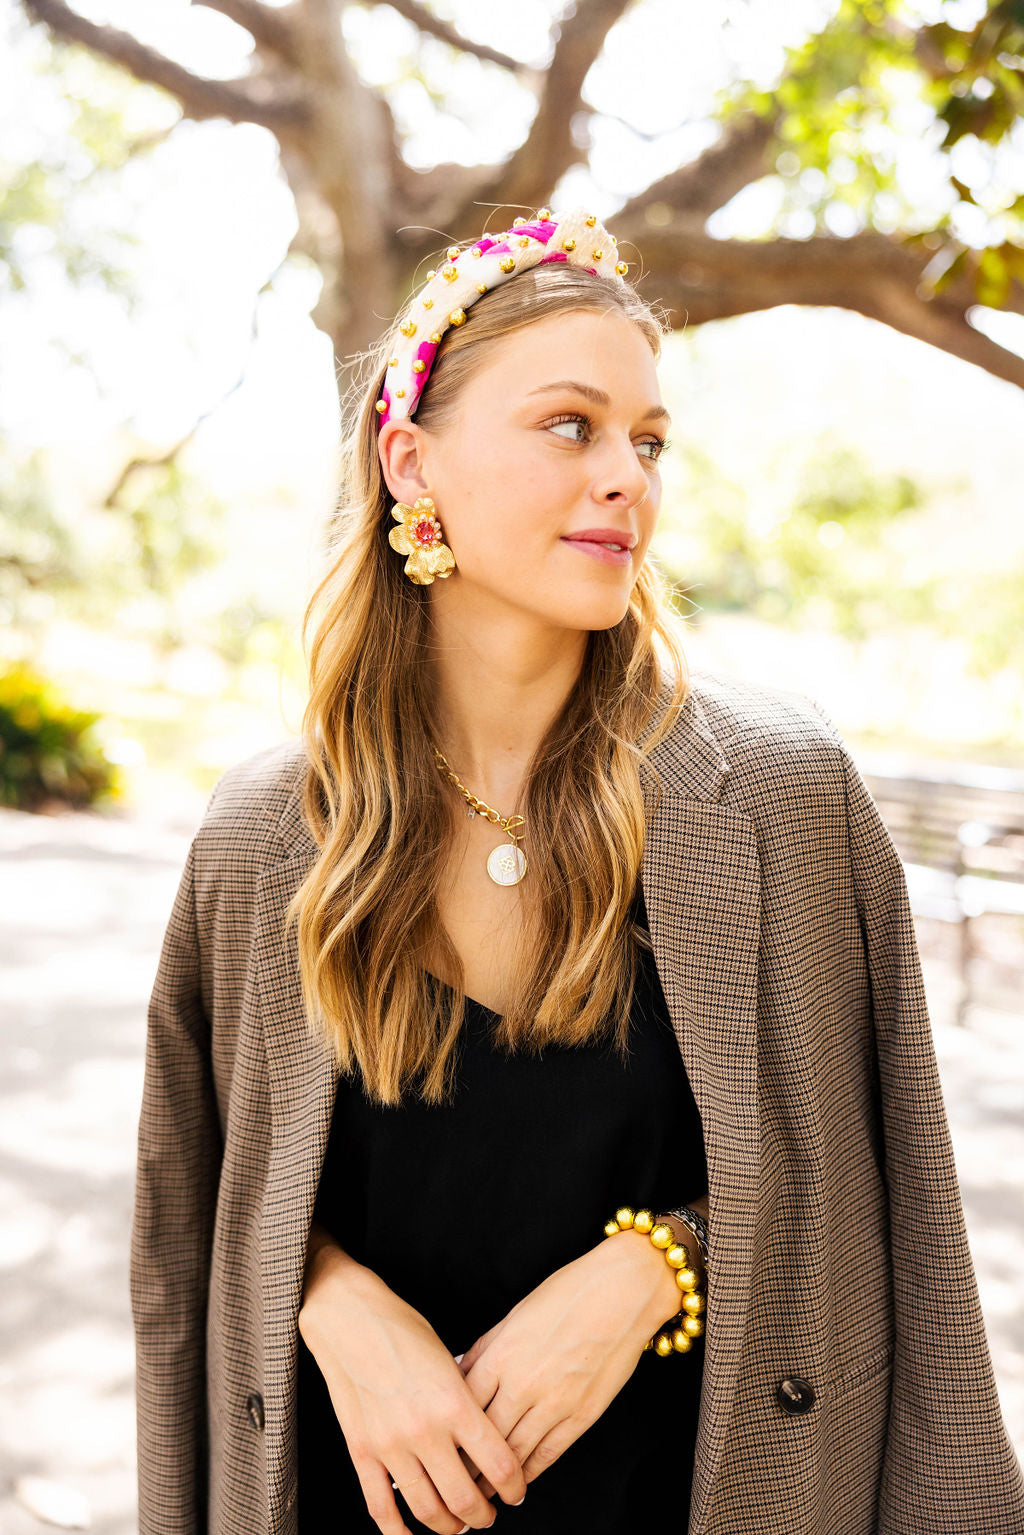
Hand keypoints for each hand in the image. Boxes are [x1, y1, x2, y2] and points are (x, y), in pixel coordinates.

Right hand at [299, 1248, 526, 1533]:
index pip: (498, 1465)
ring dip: (448, 1526)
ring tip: (457, 1524)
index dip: (514, 1487)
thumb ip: (467, 1402)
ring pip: (427, 1511)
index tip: (516, 1492)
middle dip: (483, 1515)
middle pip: (465, 1499)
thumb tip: (486, 1440)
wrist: (350, 1319)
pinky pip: (381, 1509)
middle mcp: (425, 1430)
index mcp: (454, 1403)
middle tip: (488, 1514)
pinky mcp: (362, 1452)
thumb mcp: (449, 1359)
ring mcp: (390, 1445)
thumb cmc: (403, 1330)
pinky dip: (399, 1533)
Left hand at [453, 1233, 666, 1500]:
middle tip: (451, 1481)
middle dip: (465, 1464)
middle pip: (483, 1436)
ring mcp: (552, 1402)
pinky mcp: (581, 1415)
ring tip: (479, 1496)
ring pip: (513, 1454)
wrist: (622, 1291)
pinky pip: (547, 1454)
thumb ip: (487, 1348)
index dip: (447, 1431)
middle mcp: (522, 1383)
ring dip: (493, 1479)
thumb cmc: (568, 1293)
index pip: (462, 1406)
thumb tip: (461, 1372)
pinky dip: (529, 1473)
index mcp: (501, 1354)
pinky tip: (517, 1484)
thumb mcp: (516, 1314)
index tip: (438, 1447)